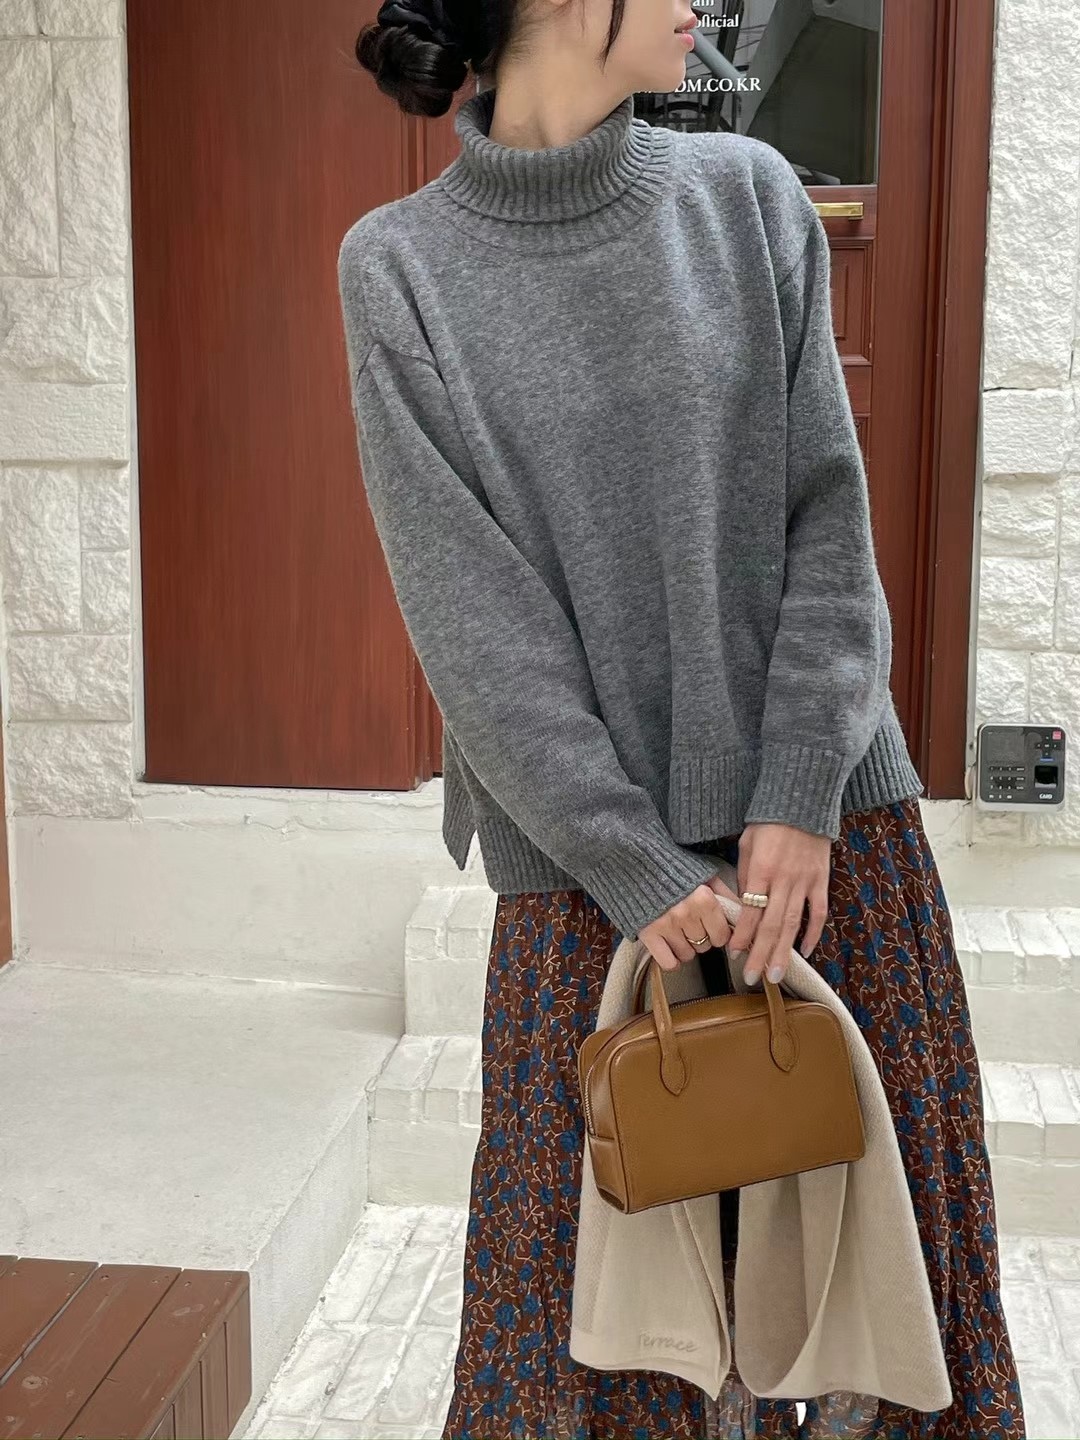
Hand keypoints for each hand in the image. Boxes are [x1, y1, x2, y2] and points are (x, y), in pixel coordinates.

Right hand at [639, 876, 739, 972]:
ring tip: (679, 932)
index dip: (720, 933)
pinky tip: (670, 947)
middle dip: (702, 938)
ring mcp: (666, 925)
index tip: (713, 927)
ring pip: (687, 955)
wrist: (639, 864)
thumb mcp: (706, 876)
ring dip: (686, 947)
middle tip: (693, 925)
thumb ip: (726, 896)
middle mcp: (686, 913)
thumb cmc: (676, 870)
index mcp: (703, 898)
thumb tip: (745, 918)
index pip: (722, 935)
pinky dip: (672, 960)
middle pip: (705, 946)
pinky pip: (669, 963)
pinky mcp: (648, 933)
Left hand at [710, 822, 830, 985]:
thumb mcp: (747, 844)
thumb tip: (743, 906)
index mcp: (762, 871)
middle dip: (762, 954)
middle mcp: (784, 880)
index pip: (750, 912)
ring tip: (777, 974)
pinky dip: (813, 933)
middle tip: (755, 978)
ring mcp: (805, 882)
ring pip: (794, 924)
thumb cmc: (768, 821)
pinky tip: (805, 950)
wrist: (802, 801)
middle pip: (771, 925)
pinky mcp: (822, 880)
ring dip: (785, 951)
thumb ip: (745, 875)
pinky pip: (818, 912)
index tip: (735, 955)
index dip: (743, 936)